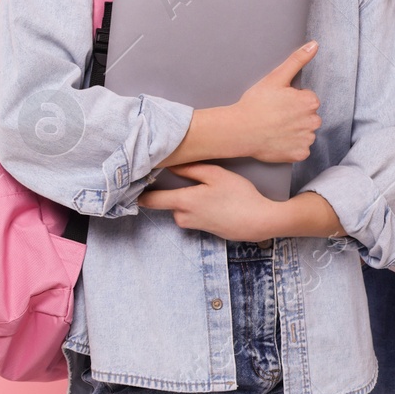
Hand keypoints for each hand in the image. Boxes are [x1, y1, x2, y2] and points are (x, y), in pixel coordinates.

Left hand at [138, 163, 278, 241]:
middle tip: (192, 178)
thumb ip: (191, 169)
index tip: (136, 182)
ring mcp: (192, 225)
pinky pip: (192, 214)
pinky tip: (216, 201)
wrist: (258, 222)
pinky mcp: (202, 229)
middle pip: (168, 201)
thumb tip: (170, 164)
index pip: (150, 200)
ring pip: (181, 207)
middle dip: (176, 190)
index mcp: (183, 202)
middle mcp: (182, 217)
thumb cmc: (239, 196)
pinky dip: (199, 206)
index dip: (139, 192)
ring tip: (211, 190)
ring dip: (190, 198)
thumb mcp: (216, 175)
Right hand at [230, 42, 321, 162]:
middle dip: (296, 116)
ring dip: (295, 131)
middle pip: (309, 117)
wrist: (239, 130)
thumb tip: (315, 44)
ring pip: (306, 133)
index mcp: (310, 102)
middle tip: (275, 116)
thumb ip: (298, 60)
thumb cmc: (255, 103)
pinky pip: (301, 149)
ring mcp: (307, 139)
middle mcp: (314, 121)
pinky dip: (291, 147)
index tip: (278, 104)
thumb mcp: (276, 77)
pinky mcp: (299, 154)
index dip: (292, 101)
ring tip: (275, 128)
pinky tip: (278, 140)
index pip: (308, 100)